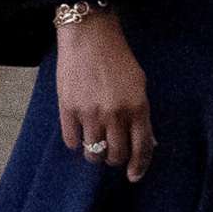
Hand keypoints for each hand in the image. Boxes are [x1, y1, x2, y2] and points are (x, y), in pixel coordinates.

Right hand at [56, 14, 154, 181]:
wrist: (89, 35)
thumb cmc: (117, 57)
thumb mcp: (139, 84)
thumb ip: (141, 114)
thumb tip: (144, 142)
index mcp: (137, 107)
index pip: (141, 148)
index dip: (138, 167)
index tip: (133, 176)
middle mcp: (115, 114)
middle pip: (115, 155)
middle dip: (115, 159)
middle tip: (112, 153)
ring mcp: (90, 113)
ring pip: (93, 153)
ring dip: (95, 155)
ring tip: (94, 146)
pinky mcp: (68, 109)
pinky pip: (72, 141)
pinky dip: (76, 143)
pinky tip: (79, 135)